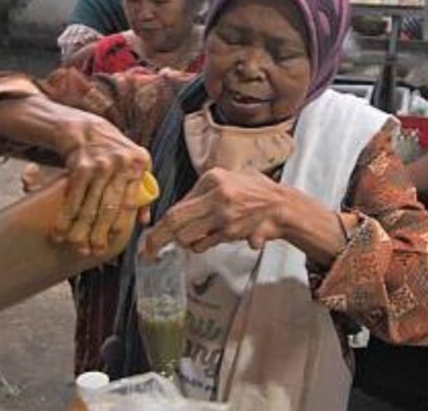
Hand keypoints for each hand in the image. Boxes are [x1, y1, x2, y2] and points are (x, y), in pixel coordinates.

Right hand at [54, 120, 151, 255]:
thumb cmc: (111, 151)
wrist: (85, 127)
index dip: (119, 227)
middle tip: (90, 252)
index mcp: (139, 164)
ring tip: (73, 245)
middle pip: (110, 208)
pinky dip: (66, 215)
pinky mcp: (81, 164)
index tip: (110, 246)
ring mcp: (101, 164)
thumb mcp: (133, 164)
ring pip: (91, 205)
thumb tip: (145, 221)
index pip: (130, 203)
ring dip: (80, 229)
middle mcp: (123, 163)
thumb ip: (142, 191)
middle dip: (98, 233)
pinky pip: (74, 196)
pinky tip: (59, 229)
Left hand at [142, 168, 290, 257]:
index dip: (163, 221)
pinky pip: (204, 244)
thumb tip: (178, 211)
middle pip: (175, 219)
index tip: (154, 232)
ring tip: (188, 239)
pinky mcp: (231, 232)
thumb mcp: (228, 179)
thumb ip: (204, 192)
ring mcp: (224, 215)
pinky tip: (207, 239)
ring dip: (183, 242)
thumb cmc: (254, 192)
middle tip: (147, 250)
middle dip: (157, 238)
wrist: (280, 206)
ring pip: (187, 236)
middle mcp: (216, 194)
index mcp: (212, 178)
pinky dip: (200, 245)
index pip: (179, 203)